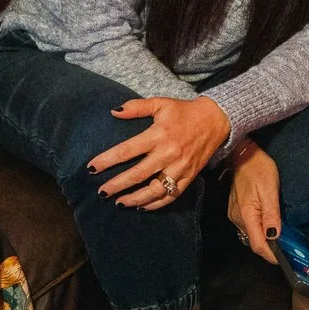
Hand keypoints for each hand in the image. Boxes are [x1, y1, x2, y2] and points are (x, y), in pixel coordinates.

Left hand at [90, 95, 230, 207]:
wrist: (216, 120)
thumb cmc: (184, 111)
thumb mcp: (160, 103)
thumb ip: (136, 107)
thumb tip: (114, 111)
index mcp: (158, 135)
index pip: (127, 151)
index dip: (107, 160)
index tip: (91, 168)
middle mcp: (168, 154)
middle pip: (137, 174)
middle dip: (116, 185)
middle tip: (101, 192)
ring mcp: (180, 168)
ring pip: (155, 190)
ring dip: (135, 199)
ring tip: (119, 203)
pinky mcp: (189, 177)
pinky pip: (171, 196)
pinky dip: (156, 204)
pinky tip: (142, 206)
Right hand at [227, 143, 279, 263]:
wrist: (242, 154)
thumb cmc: (258, 169)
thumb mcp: (270, 190)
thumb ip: (271, 215)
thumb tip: (274, 237)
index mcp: (246, 215)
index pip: (258, 245)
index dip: (270, 255)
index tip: (284, 260)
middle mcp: (237, 219)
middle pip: (254, 242)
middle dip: (269, 249)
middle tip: (287, 249)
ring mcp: (234, 215)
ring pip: (251, 235)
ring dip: (264, 239)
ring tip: (280, 238)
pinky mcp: (235, 210)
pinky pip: (248, 226)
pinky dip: (259, 230)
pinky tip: (268, 226)